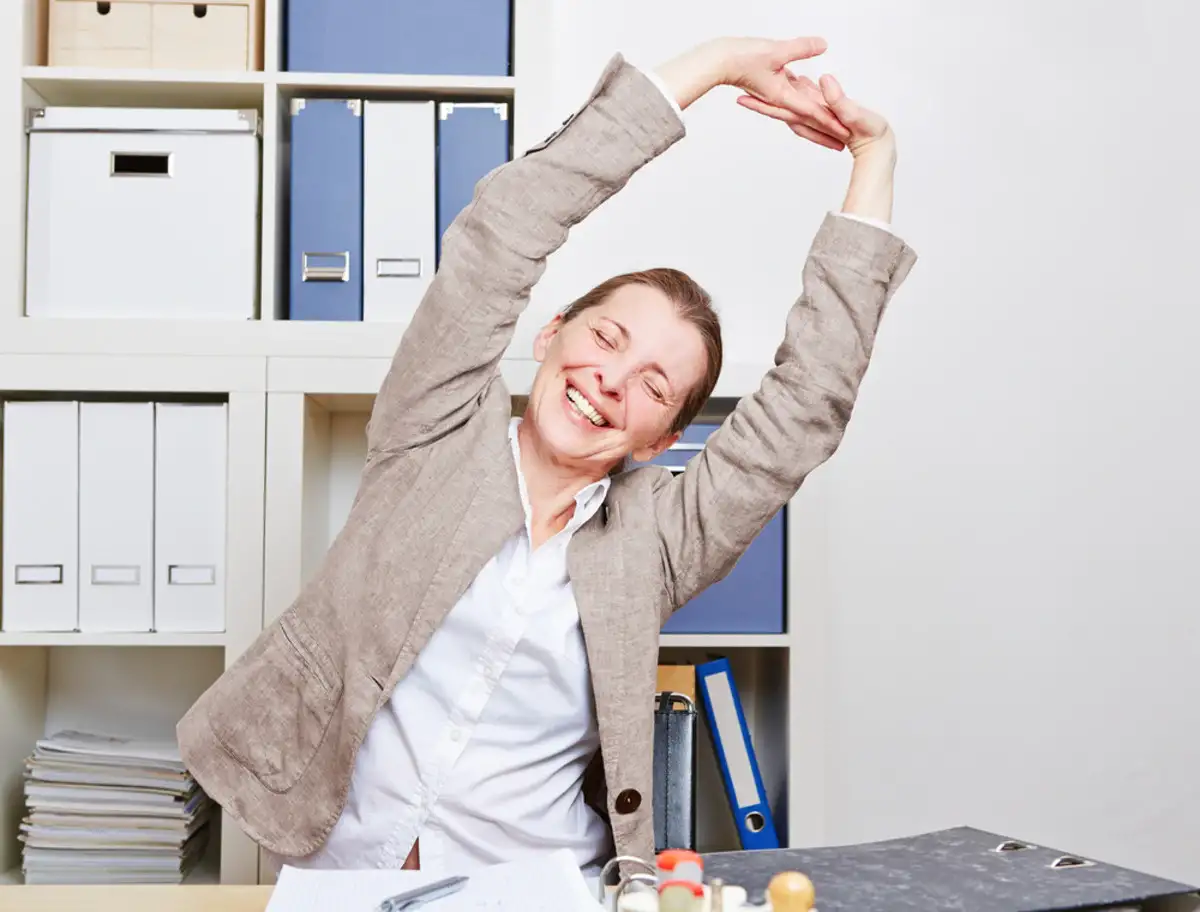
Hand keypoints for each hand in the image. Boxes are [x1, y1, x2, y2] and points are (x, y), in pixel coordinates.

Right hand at [655, 36, 848, 147]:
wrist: (720, 61)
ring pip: (800, 114)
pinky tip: (811, 104)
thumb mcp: (775, 50)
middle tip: (840, 145)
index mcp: (783, 96)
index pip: (813, 112)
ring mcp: (776, 96)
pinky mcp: (772, 88)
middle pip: (807, 122)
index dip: (831, 122)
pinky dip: (803, 105)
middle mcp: (780, 100)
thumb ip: (800, 49)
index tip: (846, 133)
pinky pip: (792, 101)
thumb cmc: (742, 57)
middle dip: (824, 134)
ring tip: (828, 133)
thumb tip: (822, 45)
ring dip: (814, 125)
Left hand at [738, 73, 893, 161]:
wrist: (880, 145)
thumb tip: (823, 81)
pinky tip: (794, 79)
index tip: (745, 96)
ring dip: (775, 96)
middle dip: (759, 102)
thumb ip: (839, 100)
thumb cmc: (871, 133)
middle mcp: (811, 118)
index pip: (782, 109)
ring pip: (792, 104)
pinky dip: (798, 90)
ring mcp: (818, 116)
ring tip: (759, 84)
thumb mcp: (855, 115)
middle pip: (780, 108)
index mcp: (814, 117)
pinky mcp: (828, 111)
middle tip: (739, 92)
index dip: (763, 102)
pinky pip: (808, 100)